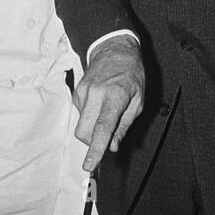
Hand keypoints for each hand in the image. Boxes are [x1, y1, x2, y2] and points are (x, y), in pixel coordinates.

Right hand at [73, 35, 143, 173]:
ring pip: (82, 126)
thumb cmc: (131, 75)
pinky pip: (81, 115)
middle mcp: (96, 94)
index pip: (103, 127)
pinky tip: (100, 103)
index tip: (89, 165)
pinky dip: (91, 117)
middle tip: (107, 139)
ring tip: (108, 112)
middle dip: (92, 143)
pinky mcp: (76, 93)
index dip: (96, 149)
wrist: (114, 49)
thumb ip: (124, 126)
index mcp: (115, 96)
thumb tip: (112, 146)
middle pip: (84, 132)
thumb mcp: (138, 101)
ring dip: (93, 129)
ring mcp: (83, 92)